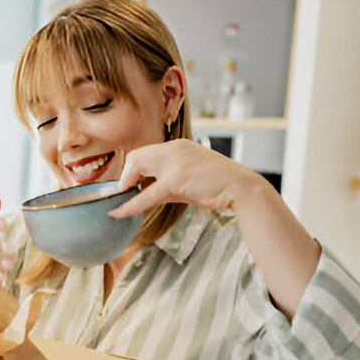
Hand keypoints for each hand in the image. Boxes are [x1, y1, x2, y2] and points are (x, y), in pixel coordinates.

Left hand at [109, 139, 265, 217]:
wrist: (241, 188)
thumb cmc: (216, 186)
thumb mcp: (187, 179)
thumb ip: (165, 182)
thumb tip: (143, 192)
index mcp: (178, 146)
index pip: (145, 153)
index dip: (132, 169)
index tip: (129, 185)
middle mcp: (175, 148)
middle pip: (136, 156)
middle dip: (126, 176)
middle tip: (123, 192)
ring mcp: (175, 162)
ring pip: (137, 167)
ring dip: (124, 186)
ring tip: (118, 203)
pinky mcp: (176, 179)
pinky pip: (146, 194)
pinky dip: (130, 205)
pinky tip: (118, 213)